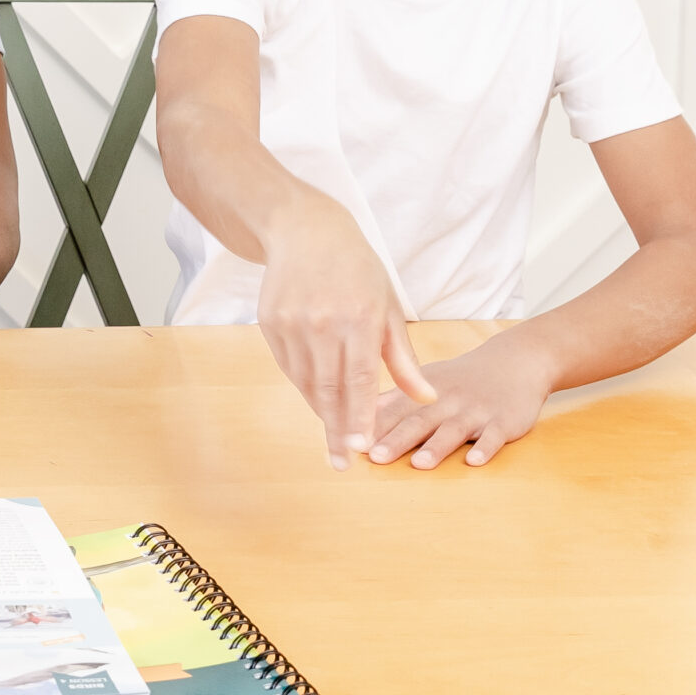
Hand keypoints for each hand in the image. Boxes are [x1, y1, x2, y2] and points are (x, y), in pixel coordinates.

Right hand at [257, 198, 438, 467]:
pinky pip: (288, 365)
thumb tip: (425, 397)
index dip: (360, 415)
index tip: (361, 448)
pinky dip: (304, 385)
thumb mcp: (387, 306)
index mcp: (358, 318)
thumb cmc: (356, 269)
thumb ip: (402, 357)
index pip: (359, 378)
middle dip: (336, 429)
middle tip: (341, 462)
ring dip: (320, 410)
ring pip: (305, 380)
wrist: (305, 231)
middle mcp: (322, 322)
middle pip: (328, 388)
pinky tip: (317, 397)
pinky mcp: (270, 321)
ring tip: (334, 435)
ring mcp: (291, 322)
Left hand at [367, 332, 553, 468]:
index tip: (352, 443)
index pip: (394, 410)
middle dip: (396, 439)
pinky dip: (485, 449)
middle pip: (419, 421)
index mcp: (424, 392)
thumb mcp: (425, 382)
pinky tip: (475, 462)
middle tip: (376, 457)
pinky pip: (494, 437)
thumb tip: (352, 415)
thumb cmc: (460, 379)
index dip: (373, 426)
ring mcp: (476, 411)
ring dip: (437, 447)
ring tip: (419, 464)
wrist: (513, 362)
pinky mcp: (503, 421)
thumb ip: (393, 401)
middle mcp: (447, 401)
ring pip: (453, 430)